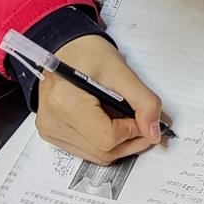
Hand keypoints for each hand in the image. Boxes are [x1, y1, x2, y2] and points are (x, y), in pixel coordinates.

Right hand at [36, 35, 162, 164]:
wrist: (65, 48)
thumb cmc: (90, 53)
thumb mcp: (123, 71)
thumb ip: (143, 101)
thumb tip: (154, 132)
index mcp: (66, 102)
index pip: (108, 137)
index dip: (134, 131)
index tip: (145, 117)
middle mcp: (52, 122)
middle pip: (103, 152)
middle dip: (130, 140)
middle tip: (143, 122)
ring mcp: (48, 131)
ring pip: (96, 155)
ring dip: (119, 143)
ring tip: (125, 118)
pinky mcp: (50, 134)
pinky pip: (86, 150)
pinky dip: (104, 141)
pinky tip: (109, 121)